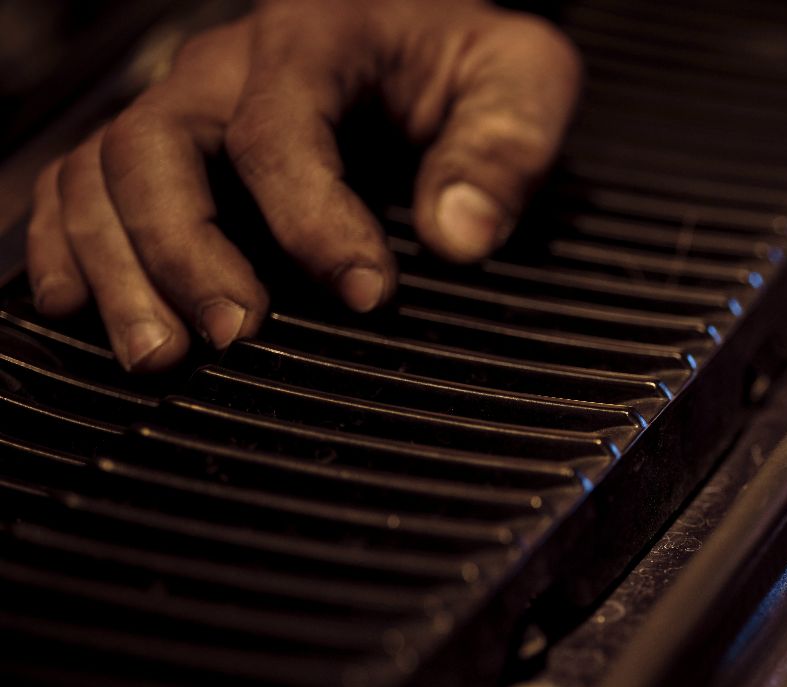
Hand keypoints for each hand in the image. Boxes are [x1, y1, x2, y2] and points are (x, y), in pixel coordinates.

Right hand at [26, 0, 580, 371]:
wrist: (427, 29)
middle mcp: (227, 65)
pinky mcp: (163, 147)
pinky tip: (79, 308)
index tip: (368, 296)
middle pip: (157, 146)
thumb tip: (460, 234)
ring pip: (102, 171)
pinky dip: (65, 244)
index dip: (314, 219)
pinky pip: (77, 183)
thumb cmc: (468, 58)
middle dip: (186, 250)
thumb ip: (504, 150)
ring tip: (160, 355)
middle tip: (235, 336)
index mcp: (316, 35)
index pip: (282, 128)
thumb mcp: (522, 78)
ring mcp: (183, 103)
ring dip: (119, 268)